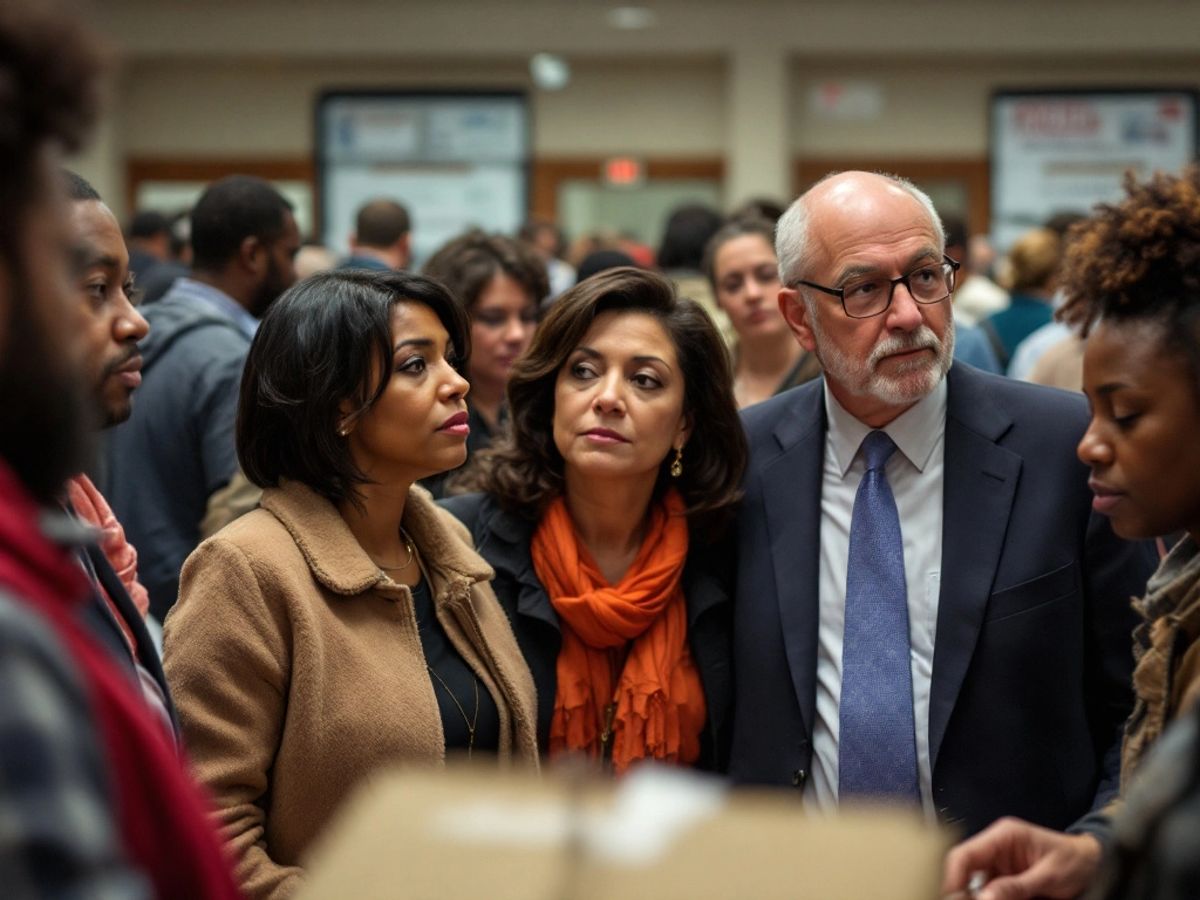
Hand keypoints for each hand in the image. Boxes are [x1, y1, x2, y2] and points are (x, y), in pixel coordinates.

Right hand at [942, 817, 1102, 899]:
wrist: (1096, 866)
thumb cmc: (1076, 863)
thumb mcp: (1049, 876)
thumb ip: (1017, 886)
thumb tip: (984, 898)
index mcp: (1003, 836)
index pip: (965, 854)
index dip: (951, 876)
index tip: (947, 896)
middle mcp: (994, 848)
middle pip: (963, 869)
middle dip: (958, 890)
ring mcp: (998, 865)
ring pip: (971, 883)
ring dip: (971, 896)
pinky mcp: (1003, 879)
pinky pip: (986, 891)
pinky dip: (984, 899)